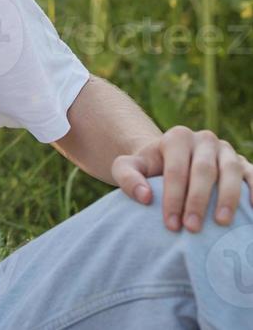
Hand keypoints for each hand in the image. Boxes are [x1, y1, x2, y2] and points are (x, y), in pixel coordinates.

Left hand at [111, 124, 252, 231]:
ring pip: (231, 171)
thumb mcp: (128, 167)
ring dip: (228, 198)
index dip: (174, 198)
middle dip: (198, 201)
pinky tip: (251, 211)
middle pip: (204, 170)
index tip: (171, 224)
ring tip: (221, 223)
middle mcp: (204, 140)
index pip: (176, 169)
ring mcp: (226, 150)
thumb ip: (127, 177)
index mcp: (177, 137)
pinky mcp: (243, 163)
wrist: (170, 162)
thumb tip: (144, 197)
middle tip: (192, 228)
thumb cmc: (149, 169)